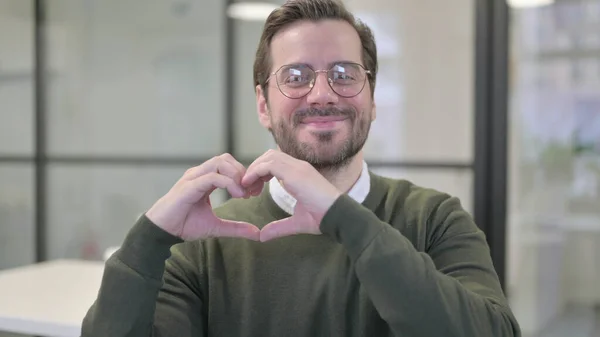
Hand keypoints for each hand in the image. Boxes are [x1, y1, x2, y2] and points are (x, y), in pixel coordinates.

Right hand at [145, 154, 262, 240]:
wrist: (162, 232)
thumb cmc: (184, 225)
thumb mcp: (216, 227)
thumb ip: (236, 228)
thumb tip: (257, 233)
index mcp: (205, 179)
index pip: (228, 165)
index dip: (244, 175)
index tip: (253, 192)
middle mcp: (199, 174)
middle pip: (225, 158)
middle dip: (242, 172)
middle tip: (250, 191)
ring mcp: (193, 178)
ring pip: (220, 162)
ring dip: (236, 175)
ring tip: (243, 193)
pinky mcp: (189, 186)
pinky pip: (212, 176)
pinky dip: (228, 183)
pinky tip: (236, 196)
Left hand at [241, 149, 341, 241]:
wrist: (338, 216)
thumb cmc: (323, 218)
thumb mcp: (296, 223)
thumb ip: (278, 227)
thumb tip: (262, 236)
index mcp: (300, 174)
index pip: (276, 161)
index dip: (261, 172)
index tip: (253, 190)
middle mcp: (298, 166)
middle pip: (269, 155)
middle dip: (255, 169)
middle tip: (247, 188)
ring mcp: (297, 167)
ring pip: (268, 157)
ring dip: (253, 170)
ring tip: (246, 187)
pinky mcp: (295, 173)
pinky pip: (268, 164)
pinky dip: (255, 172)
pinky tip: (249, 185)